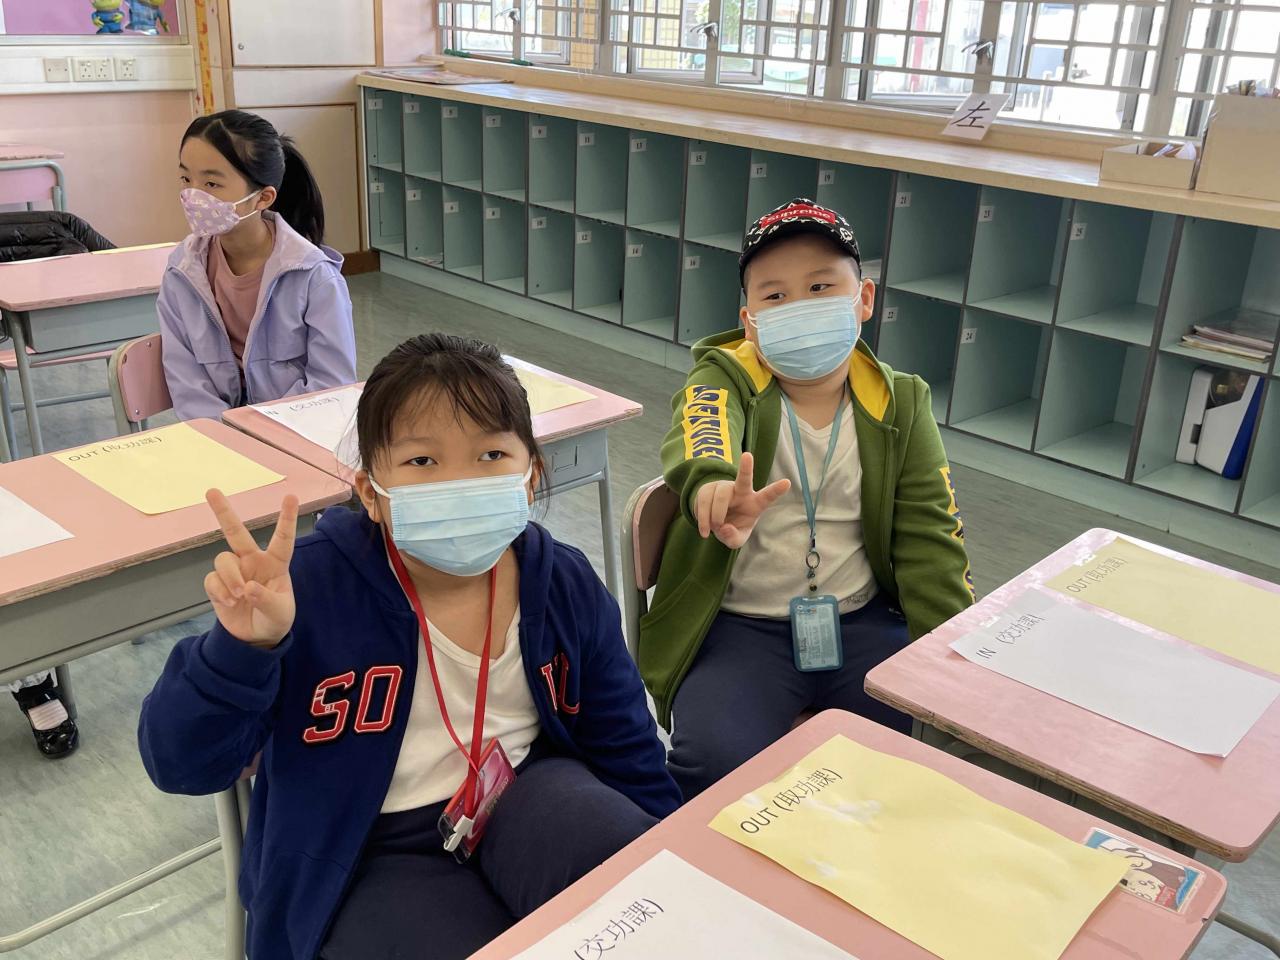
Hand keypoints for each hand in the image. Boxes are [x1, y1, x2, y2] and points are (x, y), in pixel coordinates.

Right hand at [204, 489, 298, 647]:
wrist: (256, 638)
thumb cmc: (275, 619)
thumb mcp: (279, 612)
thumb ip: (267, 600)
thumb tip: (247, 588)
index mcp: (275, 563)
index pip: (282, 539)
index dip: (287, 518)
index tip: (291, 496)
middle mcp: (253, 562)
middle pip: (236, 532)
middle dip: (224, 512)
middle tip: (212, 491)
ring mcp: (234, 571)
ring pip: (223, 559)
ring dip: (229, 577)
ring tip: (238, 596)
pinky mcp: (218, 584)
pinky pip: (211, 579)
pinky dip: (219, 590)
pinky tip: (229, 602)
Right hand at [694, 453, 790, 548]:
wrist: (712, 522)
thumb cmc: (731, 528)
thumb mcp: (735, 540)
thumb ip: (733, 538)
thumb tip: (724, 528)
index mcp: (755, 503)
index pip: (768, 496)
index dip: (777, 490)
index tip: (787, 483)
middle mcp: (741, 491)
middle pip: (743, 479)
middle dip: (746, 468)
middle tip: (747, 456)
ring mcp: (724, 487)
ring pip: (719, 497)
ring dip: (714, 517)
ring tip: (713, 529)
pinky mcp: (707, 488)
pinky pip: (703, 500)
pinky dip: (702, 518)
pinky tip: (705, 529)